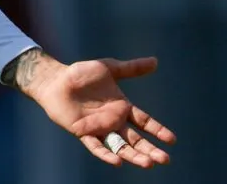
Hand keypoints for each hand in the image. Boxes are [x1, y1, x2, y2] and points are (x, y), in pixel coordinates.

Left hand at [12, 50, 176, 167]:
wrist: (55, 79)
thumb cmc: (81, 74)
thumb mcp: (109, 68)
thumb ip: (131, 68)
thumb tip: (155, 61)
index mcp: (122, 107)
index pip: (144, 122)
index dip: (158, 130)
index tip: (172, 140)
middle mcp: (113, 121)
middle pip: (136, 139)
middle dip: (150, 150)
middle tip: (164, 160)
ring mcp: (99, 128)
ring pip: (120, 146)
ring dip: (133, 156)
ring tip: (148, 164)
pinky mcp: (83, 132)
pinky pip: (96, 146)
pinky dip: (106, 154)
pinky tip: (117, 162)